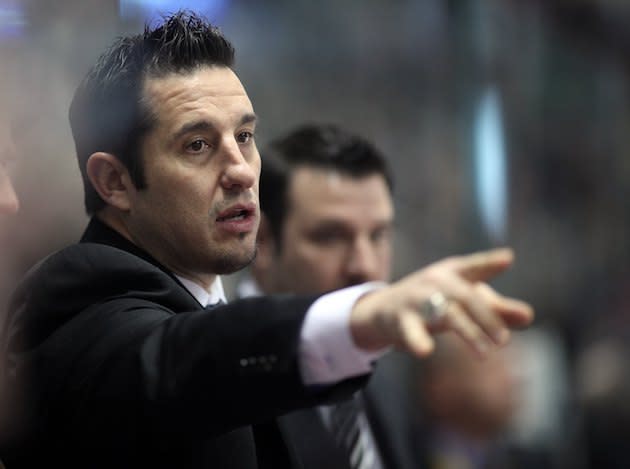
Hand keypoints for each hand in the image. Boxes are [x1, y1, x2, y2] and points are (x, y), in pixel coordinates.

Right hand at [349, 248, 533, 357]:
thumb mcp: (464, 301)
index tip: (507, 259)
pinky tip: (425, 351)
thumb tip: (528, 316)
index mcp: (454, 273)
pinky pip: (411, 331)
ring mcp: (417, 300)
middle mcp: (436, 282)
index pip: (474, 267)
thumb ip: (496, 309)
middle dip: (486, 317)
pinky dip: (417, 340)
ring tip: (485, 355)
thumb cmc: (434, 302)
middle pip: (466, 297)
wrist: (385, 310)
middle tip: (504, 341)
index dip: (489, 263)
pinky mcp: (402, 320)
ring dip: (468, 332)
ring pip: (446, 314)